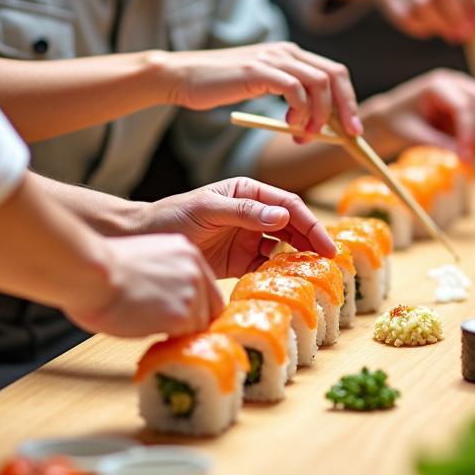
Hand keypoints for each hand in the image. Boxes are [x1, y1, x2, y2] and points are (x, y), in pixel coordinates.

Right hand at [64, 233, 223, 337]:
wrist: (93, 273)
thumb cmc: (104, 268)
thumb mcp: (146, 259)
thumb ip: (166, 276)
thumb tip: (167, 299)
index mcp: (187, 253)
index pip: (208, 288)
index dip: (196, 307)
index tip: (182, 316)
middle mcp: (195, 270)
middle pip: (211, 309)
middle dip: (192, 322)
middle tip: (167, 329)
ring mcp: (191, 293)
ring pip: (198, 327)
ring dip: (178, 333)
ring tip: (149, 328)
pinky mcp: (181, 315)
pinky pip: (185, 338)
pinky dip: (170, 342)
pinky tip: (148, 334)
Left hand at [136, 177, 335, 277]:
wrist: (144, 239)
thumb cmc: (172, 216)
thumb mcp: (207, 209)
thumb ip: (244, 212)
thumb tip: (281, 217)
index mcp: (248, 191)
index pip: (288, 205)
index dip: (310, 223)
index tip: (325, 244)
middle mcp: (253, 213)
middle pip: (292, 225)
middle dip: (312, 241)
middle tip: (330, 263)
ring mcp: (247, 237)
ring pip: (283, 247)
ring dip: (298, 258)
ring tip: (315, 275)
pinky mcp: (239, 261)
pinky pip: (266, 266)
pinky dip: (278, 274)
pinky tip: (286, 283)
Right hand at [160, 43, 361, 136]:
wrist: (183, 77)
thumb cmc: (218, 87)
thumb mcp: (261, 89)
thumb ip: (287, 97)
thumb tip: (319, 123)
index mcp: (290, 54)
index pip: (334, 72)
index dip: (348, 100)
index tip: (352, 128)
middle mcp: (286, 52)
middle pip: (335, 74)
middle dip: (346, 107)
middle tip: (348, 135)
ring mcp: (272, 58)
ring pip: (319, 83)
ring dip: (320, 115)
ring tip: (306, 136)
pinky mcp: (258, 70)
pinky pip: (295, 89)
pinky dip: (300, 111)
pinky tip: (288, 127)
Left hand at [363, 67, 474, 161]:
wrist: (392, 118)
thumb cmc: (398, 123)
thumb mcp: (413, 135)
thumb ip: (439, 143)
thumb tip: (466, 157)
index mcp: (436, 84)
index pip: (464, 105)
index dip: (468, 131)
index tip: (465, 155)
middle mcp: (454, 82)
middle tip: (474, 157)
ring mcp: (465, 89)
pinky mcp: (471, 101)